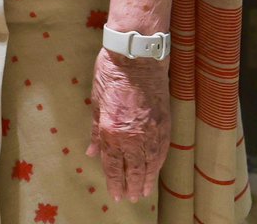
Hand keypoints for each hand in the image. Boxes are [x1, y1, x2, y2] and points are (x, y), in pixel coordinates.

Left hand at [86, 48, 170, 201]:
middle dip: (130, 186)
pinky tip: (155, 171)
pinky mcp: (164, 125)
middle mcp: (132, 137)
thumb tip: (92, 152)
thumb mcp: (96, 101)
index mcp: (111, 130)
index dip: (114, 181)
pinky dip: (157, 165)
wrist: (137, 58)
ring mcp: (151, 132)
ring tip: (143, 192)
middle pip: (132, 169)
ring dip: (146, 180)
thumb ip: (96, 131)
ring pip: (149, 165)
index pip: (112, 164)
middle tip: (130, 198)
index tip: (115, 194)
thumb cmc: (111, 74)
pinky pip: (161, 153)